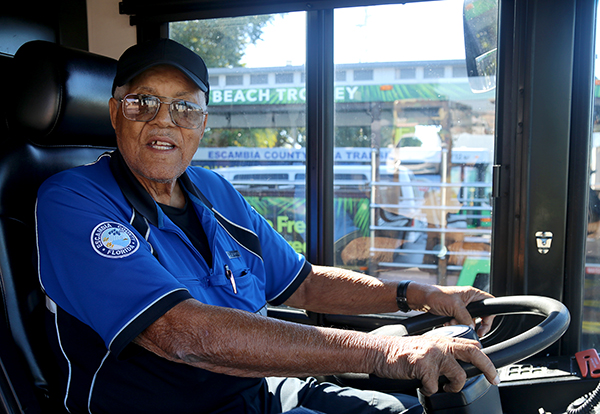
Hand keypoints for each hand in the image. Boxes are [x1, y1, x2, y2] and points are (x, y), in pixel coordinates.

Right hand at [373, 335, 499, 395]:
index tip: (491, 370)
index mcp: (443, 339)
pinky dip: (430, 390)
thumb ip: (444, 352)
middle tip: (493, 378)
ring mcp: (433, 354)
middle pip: (473, 352)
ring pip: (458, 375)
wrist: (381, 352)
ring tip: (446, 389)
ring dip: (455, 386)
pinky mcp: (423, 365)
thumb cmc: (403, 353)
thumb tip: (460, 365)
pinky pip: (435, 386)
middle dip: (488, 367)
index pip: (471, 344)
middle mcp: (440, 344)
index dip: (484, 357)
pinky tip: (422, 385)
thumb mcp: (427, 347)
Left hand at [407, 284, 494, 336]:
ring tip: (452, 322)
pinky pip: (459, 322)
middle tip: (470, 330)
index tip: (483, 328)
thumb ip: (466, 318)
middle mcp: (468, 300)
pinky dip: (454, 325)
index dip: (489, 317)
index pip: (490, 303)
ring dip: (461, 325)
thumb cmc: (436, 296)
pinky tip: (447, 323)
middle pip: (479, 316)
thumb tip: (472, 328)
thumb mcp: (454, 307)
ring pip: (468, 321)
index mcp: (471, 294)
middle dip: (472, 324)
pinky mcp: (453, 313)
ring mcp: (460, 307)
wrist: (421, 299)